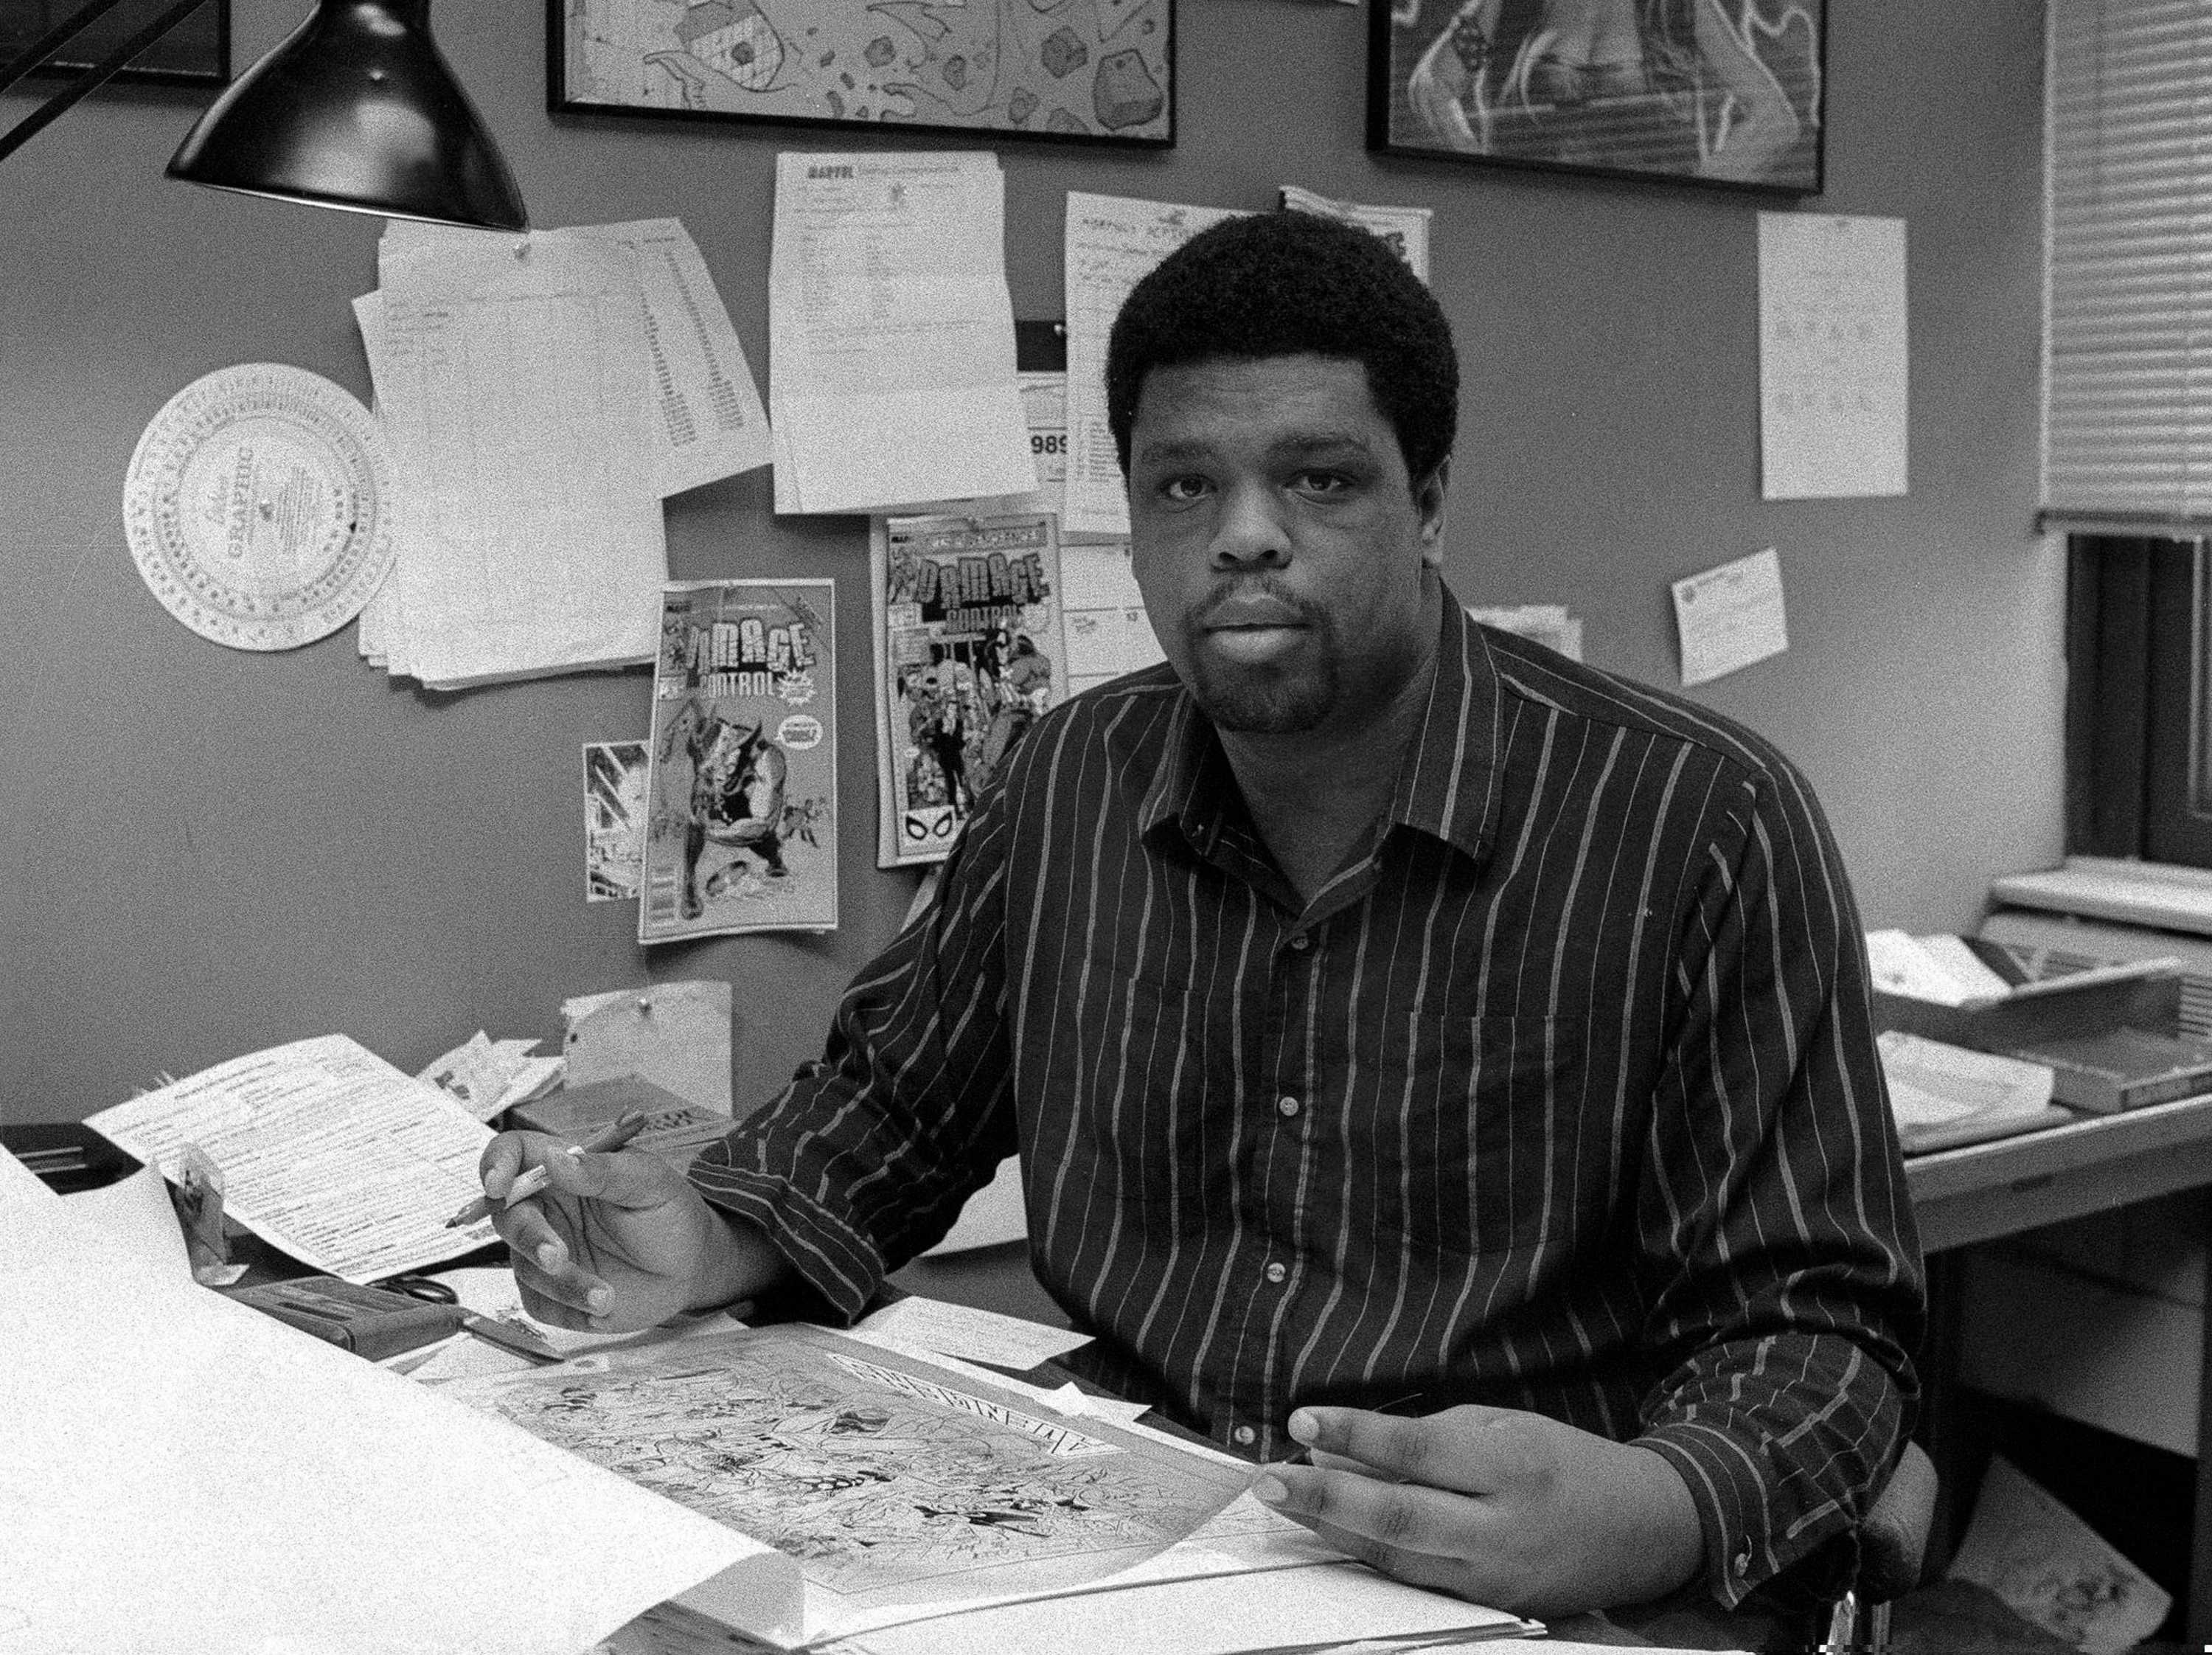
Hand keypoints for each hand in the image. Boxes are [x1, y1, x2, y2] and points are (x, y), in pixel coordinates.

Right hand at [478, 1131, 788, 1333]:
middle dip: (530, 1237)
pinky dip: (568, 1307)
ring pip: (523, 1266)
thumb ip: (603, 1171)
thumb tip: (555, 1158)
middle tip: (558, 1257)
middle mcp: (546, 1208)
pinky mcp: (551, 1292)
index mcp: (564, 1170)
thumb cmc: (670, 1215)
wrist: (691, 1268)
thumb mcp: (650, 1183)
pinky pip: (538, 1301)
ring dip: (562, 1283)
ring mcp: (544, 1251)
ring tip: (607, 1295)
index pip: (512, 1153)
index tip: (498, 1185)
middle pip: (506, 1214)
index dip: (495, 1164)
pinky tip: (602, 1304)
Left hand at [1251, 1404, 1703, 1618]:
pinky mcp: (1491, 1605)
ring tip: (1282, 1501)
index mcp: (1514, 1467)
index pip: (1420, 1453)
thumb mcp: (1504, 1427)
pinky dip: (1366, 1555)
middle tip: (1268, 1477)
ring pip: (1398, 1558)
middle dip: (1326, 1497)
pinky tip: (1329, 1532)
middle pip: (1400, 1517)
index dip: (1356, 1436)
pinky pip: (1415, 1581)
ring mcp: (1496, 1577)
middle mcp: (1504, 1528)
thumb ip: (1426, 1438)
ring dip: (1332, 1529)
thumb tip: (1343, 1444)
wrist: (1644, 1531)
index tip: (1302, 1420)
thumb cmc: (1564, 1463)